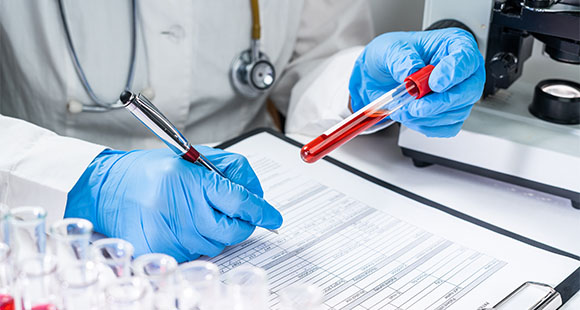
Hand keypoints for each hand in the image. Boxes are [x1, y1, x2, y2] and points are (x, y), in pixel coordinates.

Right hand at [65, 147, 281, 261]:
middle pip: (234, 229)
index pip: (239, 200)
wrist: (107, 188)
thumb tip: (256, 194)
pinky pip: (195, 253)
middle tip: (231, 211)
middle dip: (240, 222)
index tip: (273, 216)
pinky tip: (179, 224)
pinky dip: (195, 241)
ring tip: (192, 212)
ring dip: (214, 231)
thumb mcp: (193, 157)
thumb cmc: (150, 171)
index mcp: (192, 178)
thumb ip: (229, 171)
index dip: (261, 210)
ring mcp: (171, 232)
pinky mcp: (162, 250)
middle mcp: (182, 206)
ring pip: (217, 244)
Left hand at [349, 28, 484, 136]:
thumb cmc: (394, 56)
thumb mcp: (389, 48)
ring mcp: (459, 94)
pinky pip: (447, 127)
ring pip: (458, 112)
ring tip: (404, 109)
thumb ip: (400, 58)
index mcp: (454, 44)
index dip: (453, 73)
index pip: (466, 58)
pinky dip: (427, 126)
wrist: (380, 76)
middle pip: (469, 90)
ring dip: (428, 116)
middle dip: (442, 102)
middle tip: (417, 106)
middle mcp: (462, 70)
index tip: (434, 84)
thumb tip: (411, 72)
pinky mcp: (449, 113)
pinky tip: (410, 117)